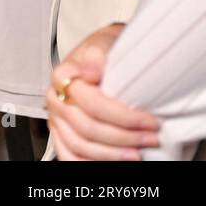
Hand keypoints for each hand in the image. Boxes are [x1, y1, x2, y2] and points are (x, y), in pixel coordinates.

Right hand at [47, 23, 159, 159]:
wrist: (100, 54)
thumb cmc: (104, 51)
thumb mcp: (105, 42)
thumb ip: (96, 53)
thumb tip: (92, 68)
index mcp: (63, 76)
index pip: (91, 103)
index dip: (123, 116)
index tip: (148, 120)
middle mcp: (56, 98)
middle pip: (86, 127)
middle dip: (123, 137)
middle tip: (149, 138)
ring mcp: (57, 117)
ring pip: (78, 145)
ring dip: (110, 154)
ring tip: (136, 153)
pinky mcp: (60, 131)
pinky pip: (67, 153)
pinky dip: (86, 163)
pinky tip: (107, 163)